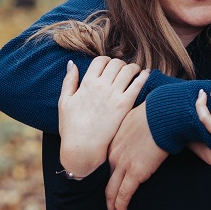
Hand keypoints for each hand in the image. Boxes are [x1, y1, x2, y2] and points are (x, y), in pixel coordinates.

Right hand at [58, 57, 148, 178]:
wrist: (82, 148)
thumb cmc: (71, 128)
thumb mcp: (64, 102)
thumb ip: (69, 81)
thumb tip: (71, 63)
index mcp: (86, 83)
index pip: (100, 61)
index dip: (107, 61)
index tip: (110, 66)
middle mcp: (101, 86)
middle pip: (116, 63)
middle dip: (120, 64)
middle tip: (124, 69)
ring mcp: (114, 95)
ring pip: (128, 70)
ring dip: (133, 68)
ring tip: (136, 71)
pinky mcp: (124, 105)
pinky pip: (138, 84)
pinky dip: (143, 76)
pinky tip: (146, 75)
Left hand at [105, 102, 166, 209]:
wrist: (161, 114)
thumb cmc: (154, 113)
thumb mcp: (135, 120)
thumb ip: (133, 131)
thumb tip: (140, 135)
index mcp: (113, 142)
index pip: (104, 166)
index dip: (102, 179)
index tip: (103, 187)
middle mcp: (113, 155)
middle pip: (103, 181)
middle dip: (102, 197)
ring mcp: (123, 164)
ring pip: (111, 191)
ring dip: (110, 207)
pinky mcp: (135, 172)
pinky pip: (124, 194)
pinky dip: (121, 206)